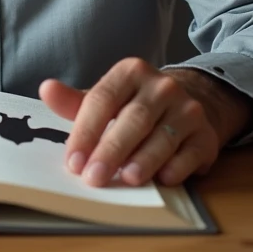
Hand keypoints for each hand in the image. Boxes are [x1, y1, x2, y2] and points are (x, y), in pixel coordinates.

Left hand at [40, 58, 252, 187]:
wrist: (189, 105)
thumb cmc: (135, 106)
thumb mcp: (105, 99)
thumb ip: (75, 101)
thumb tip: (46, 89)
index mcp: (130, 72)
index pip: (103, 99)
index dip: (86, 131)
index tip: (73, 161)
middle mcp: (162, 86)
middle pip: (134, 119)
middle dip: (112, 150)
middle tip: (93, 177)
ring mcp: (187, 109)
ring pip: (164, 136)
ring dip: (145, 159)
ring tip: (127, 179)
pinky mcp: (205, 135)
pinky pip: (191, 151)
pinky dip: (177, 166)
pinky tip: (163, 179)